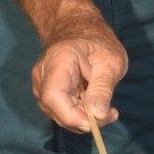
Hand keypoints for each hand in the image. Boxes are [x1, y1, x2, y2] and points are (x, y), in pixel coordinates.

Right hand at [32, 15, 127, 131]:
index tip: (96, 123)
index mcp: (58, 61)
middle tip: (111, 113)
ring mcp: (42, 86)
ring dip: (84, 119)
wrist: (80, 30)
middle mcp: (43, 75)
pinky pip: (62, 112)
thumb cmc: (98, 43)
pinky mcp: (47, 95)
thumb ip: (102, 90)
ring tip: (107, 107)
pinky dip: (80, 115)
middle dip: (85, 120)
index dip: (72, 116)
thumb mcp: (110, 63)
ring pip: (60, 115)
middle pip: (57, 110)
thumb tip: (98, 116)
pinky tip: (95, 104)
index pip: (54, 96)